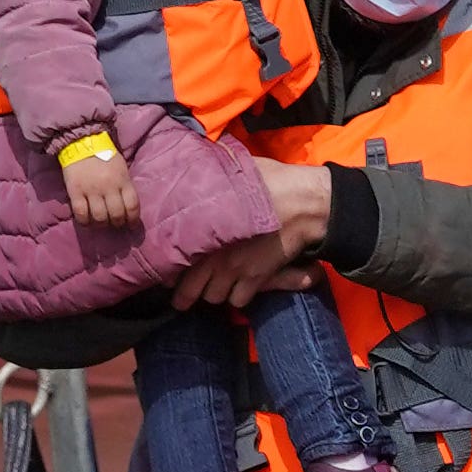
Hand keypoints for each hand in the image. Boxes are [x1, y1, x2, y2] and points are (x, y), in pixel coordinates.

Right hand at [65, 151, 139, 229]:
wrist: (82, 142)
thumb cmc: (104, 155)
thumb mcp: (121, 168)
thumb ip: (124, 185)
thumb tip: (127, 207)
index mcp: (122, 180)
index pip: (132, 206)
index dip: (133, 220)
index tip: (130, 224)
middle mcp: (109, 187)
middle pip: (116, 214)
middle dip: (117, 223)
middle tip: (115, 224)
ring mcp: (91, 190)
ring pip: (100, 217)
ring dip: (102, 224)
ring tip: (101, 223)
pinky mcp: (76, 191)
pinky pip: (81, 213)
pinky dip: (85, 221)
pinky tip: (86, 221)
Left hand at [170, 160, 334, 309]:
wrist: (303, 204)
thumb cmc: (269, 183)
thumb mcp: (232, 175)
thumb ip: (209, 180)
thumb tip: (194, 170)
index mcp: (201, 231)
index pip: (171, 263)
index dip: (168, 272)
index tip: (168, 274)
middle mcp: (213, 256)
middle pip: (189, 291)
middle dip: (186, 294)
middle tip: (184, 296)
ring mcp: (234, 270)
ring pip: (214, 297)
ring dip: (215, 293)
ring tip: (216, 285)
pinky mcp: (256, 279)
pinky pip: (238, 301)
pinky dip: (238, 297)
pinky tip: (240, 286)